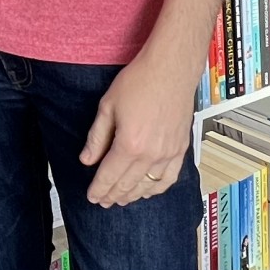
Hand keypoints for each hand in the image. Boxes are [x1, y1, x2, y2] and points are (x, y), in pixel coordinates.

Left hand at [79, 45, 194, 208]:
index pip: (109, 176)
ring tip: (121, 199)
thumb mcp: (108, 106)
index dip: (99, 189)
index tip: (92, 196)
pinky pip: (169, 178)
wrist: (171, 69)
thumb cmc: (139, 81)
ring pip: (148, 186)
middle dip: (112, 195)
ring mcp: (168, 153)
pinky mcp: (181, 149)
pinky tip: (148, 191)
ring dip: (132, 195)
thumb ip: (97, 137)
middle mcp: (150, 154)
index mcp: (129, 144)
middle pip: (127, 185)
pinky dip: (157, 189)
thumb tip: (87, 159)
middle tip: (103, 201)